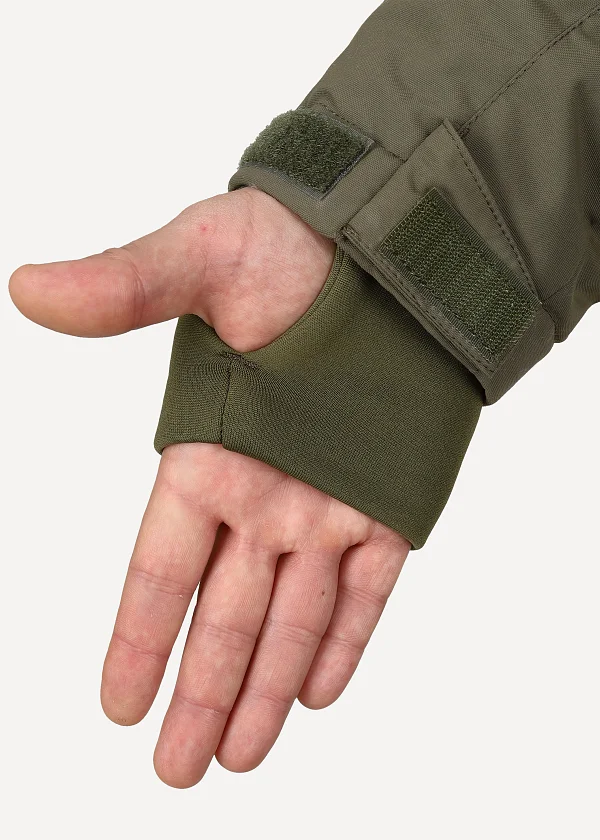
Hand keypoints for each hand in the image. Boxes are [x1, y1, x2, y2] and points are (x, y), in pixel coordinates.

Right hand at [9, 187, 409, 787]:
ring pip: (294, 616)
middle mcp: (264, 492)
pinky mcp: (391, 500)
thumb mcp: (202, 258)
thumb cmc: (290, 245)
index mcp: (209, 450)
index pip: (161, 566)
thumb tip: (28, 287)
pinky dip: (346, 639)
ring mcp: (328, 501)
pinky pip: (368, 586)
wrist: (389, 245)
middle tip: (176, 773)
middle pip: (224, 613)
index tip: (116, 704)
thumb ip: (124, 288)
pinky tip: (319, 692)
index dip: (139, 638)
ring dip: (266, 687)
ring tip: (238, 755)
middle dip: (200, 693)